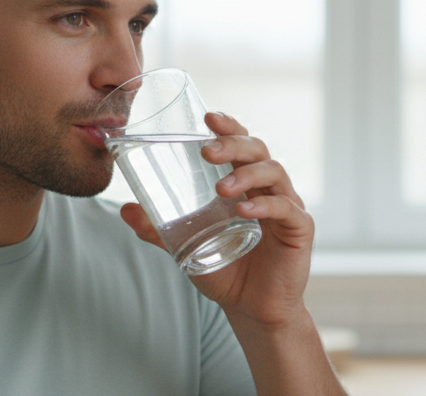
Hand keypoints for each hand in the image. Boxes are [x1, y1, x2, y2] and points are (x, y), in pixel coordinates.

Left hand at [119, 112, 313, 326]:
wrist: (253, 310)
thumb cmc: (225, 271)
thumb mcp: (186, 247)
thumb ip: (160, 229)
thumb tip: (126, 210)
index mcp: (245, 184)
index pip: (241, 144)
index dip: (228, 127)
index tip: (208, 117)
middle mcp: (269, 188)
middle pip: (258, 150)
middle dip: (234, 144)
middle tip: (208, 150)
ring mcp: (287, 206)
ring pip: (274, 173)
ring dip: (246, 175)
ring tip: (221, 188)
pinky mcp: (299, 229)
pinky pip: (286, 208)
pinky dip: (266, 205)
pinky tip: (245, 211)